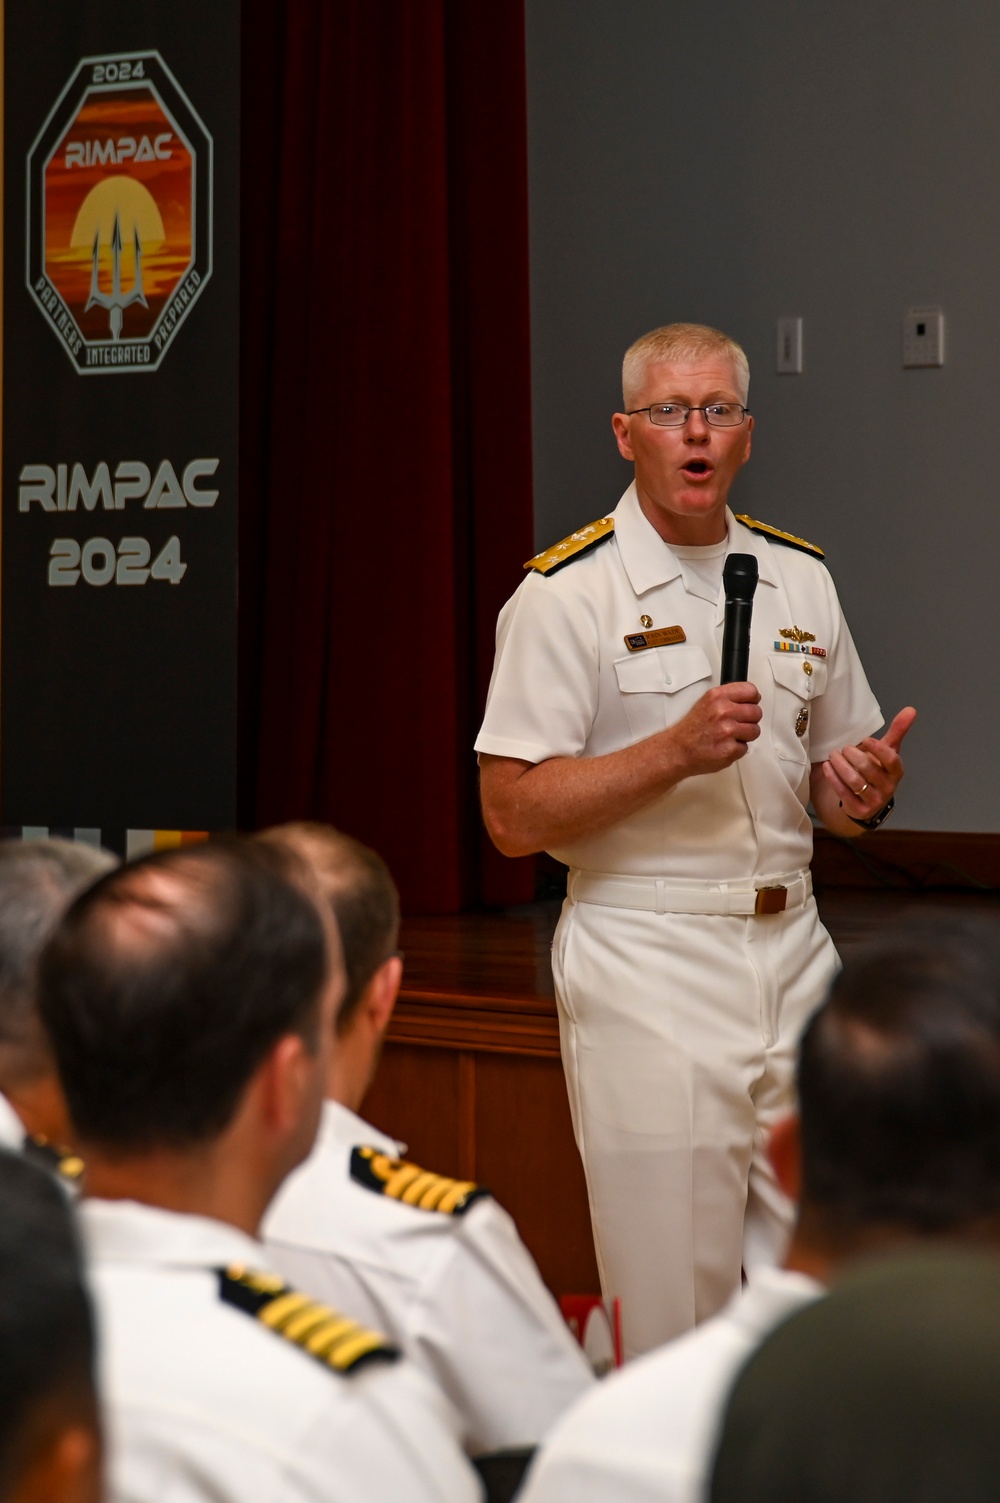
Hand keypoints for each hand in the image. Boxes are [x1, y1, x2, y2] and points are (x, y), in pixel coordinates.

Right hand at [670, 683, 762, 776]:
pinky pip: (745, 747)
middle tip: (738, 723)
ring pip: (755, 731)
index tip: (751, 703)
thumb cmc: (690, 730)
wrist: (678, 750)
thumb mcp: (706, 703)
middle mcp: (723, 712)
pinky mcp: (730, 749)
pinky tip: (725, 746)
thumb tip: (748, 699)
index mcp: (717, 697)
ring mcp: (727, 731)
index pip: (750, 691)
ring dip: (745, 735)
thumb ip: (727, 699)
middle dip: (750, 719)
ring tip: (730, 736)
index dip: (753, 699)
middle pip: (756, 712)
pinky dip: (737, 749)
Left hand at [820, 706, 916, 820]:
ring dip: (840, 765)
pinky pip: (843, 792)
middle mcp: (887, 787)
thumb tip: (911, 709)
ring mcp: (873, 800)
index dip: (878, 749)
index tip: (865, 740)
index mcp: (896, 772)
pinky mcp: (858, 809)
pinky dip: (833, 778)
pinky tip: (827, 767)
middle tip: (843, 748)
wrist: (867, 801)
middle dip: (853, 756)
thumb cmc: (878, 770)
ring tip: (833, 755)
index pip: (891, 760)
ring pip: (854, 781)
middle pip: (868, 769)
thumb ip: (897, 732)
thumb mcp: (887, 752)